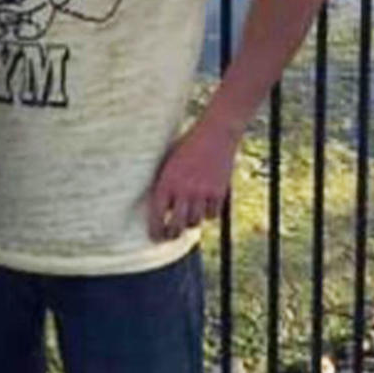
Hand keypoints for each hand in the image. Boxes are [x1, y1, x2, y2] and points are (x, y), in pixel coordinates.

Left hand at [146, 118, 237, 240]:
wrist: (215, 134)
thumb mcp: (170, 161)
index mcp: (167, 181)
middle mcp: (184, 190)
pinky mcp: (219, 193)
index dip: (155, 230)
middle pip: (177, 225)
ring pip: (195, 221)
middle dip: (173, 234)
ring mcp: (202, 192)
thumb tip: (163, 206)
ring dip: (191, 223)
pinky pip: (212, 215)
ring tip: (188, 218)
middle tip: (171, 236)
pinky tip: (205, 207)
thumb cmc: (188, 145)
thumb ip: (165, 182)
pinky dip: (208, 214)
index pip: (157, 214)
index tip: (154, 238)